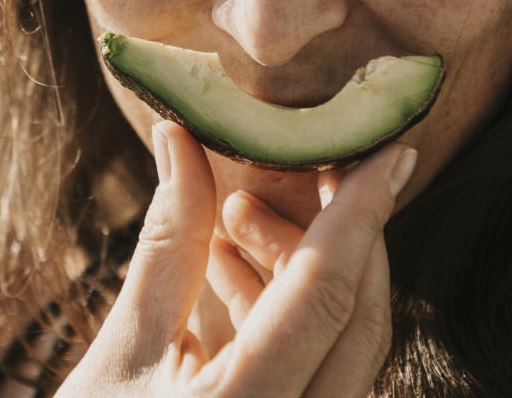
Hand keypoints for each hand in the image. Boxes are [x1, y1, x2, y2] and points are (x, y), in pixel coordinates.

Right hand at [57, 120, 416, 396]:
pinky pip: (321, 371)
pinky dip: (290, 317)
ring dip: (303, 273)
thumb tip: (178, 139)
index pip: (325, 293)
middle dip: (339, 235)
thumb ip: (166, 243)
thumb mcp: (121, 349)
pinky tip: (233, 275)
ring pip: (344, 344)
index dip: (360, 212)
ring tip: (230, 223)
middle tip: (300, 172)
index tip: (390, 151)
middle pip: (358, 319)